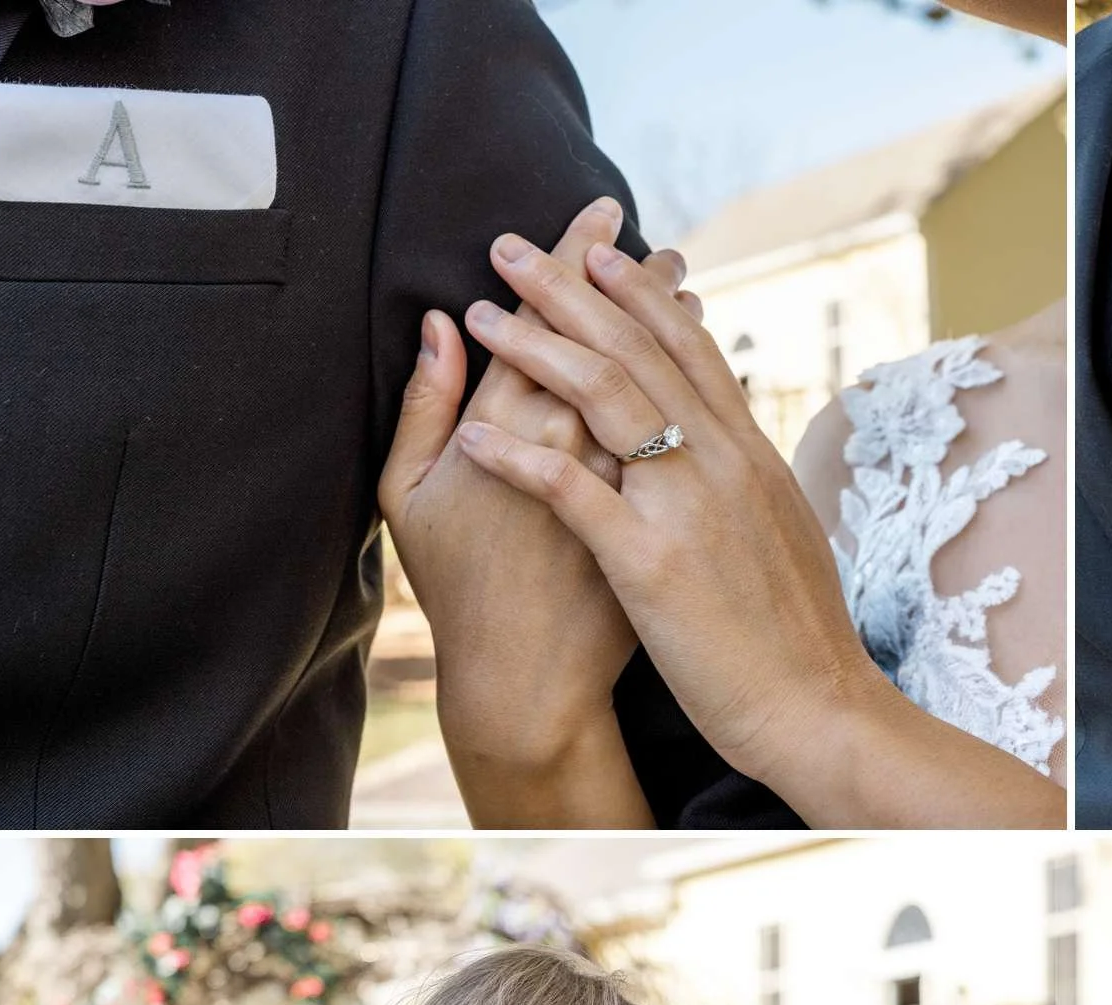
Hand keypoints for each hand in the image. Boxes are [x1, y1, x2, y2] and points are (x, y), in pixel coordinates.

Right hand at [378, 199, 640, 791]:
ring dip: (667, 325)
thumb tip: (442, 324)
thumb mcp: (410, 500)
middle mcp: (574, 451)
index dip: (568, 265)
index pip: (545, 325)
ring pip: (658, 382)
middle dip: (625, 281)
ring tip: (679, 279)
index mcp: (506, 434)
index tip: (592, 216)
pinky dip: (694, 388)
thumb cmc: (459, 591)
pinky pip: (687, 438)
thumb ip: (423, 405)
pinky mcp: (664, 521)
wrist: (532, 682)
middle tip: (642, 236)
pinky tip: (702, 360)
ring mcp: (627, 487)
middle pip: (610, 342)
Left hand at [450, 230, 892, 785]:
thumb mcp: (785, 537)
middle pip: (637, 350)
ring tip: (480, 313)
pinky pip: (572, 490)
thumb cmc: (799, 640)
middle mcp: (721, 463)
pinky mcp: (650, 561)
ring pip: (603, 396)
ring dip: (533, 347)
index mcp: (749, 456)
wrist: (819, 709)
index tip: (596, 252)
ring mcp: (686, 507)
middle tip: (510, 247)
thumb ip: (751, 482)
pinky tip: (472, 435)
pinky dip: (517, 456)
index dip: (638, 292)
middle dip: (568, 289)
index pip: (690, 348)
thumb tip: (732, 445)